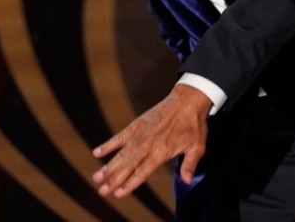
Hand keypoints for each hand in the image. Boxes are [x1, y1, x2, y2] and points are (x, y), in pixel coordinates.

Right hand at [92, 84, 211, 196]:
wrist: (188, 99)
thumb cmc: (194, 124)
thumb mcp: (198, 146)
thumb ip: (190, 164)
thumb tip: (187, 181)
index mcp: (162, 151)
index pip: (143, 171)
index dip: (130, 183)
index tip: (118, 193)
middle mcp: (148, 144)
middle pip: (128, 165)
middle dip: (114, 179)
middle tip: (102, 191)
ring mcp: (141, 134)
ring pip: (122, 153)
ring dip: (108, 166)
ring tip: (96, 177)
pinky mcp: (137, 124)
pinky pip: (120, 136)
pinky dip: (109, 144)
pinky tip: (97, 152)